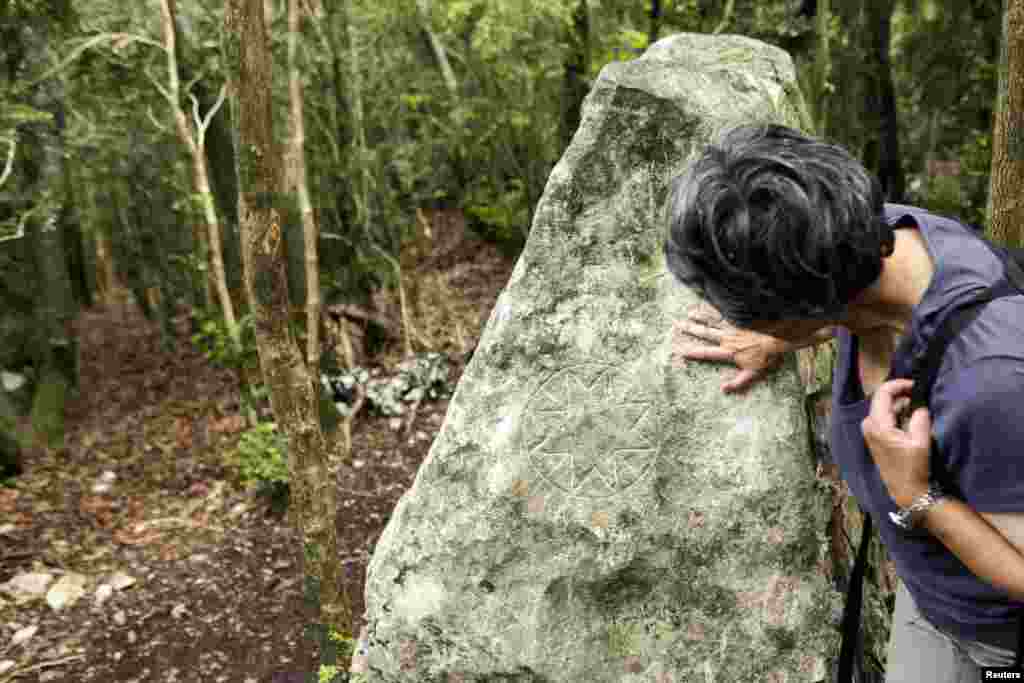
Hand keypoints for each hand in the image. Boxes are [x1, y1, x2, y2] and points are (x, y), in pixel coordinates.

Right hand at [675, 302, 784, 393]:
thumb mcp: (754, 374)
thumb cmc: (768, 357)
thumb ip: (738, 382)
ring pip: (714, 321)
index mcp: (729, 352)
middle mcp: (728, 338)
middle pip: (706, 333)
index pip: (708, 353)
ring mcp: (735, 327)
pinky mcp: (742, 320)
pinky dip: (717, 309)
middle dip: (691, 330)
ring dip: (701, 317)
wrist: (780, 337)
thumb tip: (722, 389)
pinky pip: (726, 314)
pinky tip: (711, 305)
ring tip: (689, 314)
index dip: (694, 352)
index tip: (682, 351)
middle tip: (677, 326)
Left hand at [861, 378, 931, 507]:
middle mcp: (869, 426)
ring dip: (899, 405)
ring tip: (917, 408)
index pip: (882, 393)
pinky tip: (910, 419)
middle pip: (882, 400)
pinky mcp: (875, 439)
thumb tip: (919, 406)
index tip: (915, 385)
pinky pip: (884, 419)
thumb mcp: (921, 442)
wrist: (906, 491)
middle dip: (900, 394)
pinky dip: (896, 415)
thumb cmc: (913, 468)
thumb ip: (920, 418)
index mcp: (877, 425)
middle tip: (919, 395)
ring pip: (883, 409)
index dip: (898, 385)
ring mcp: (870, 433)